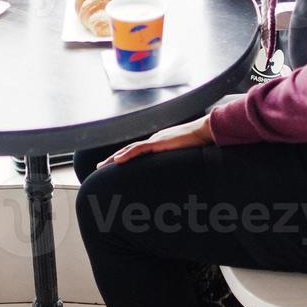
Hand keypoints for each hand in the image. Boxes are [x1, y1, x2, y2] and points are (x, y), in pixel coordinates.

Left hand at [99, 115, 214, 167]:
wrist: (206, 131)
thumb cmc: (200, 143)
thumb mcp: (184, 156)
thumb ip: (177, 162)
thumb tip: (176, 175)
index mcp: (159, 144)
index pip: (137, 151)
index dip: (124, 157)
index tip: (114, 165)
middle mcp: (154, 140)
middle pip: (129, 149)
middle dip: (113, 158)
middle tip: (100, 167)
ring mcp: (156, 141)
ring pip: (130, 149)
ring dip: (114, 158)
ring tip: (102, 166)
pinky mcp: (159, 143)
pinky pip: (139, 149)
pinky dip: (127, 155)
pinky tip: (117, 161)